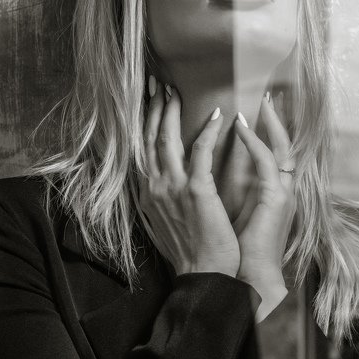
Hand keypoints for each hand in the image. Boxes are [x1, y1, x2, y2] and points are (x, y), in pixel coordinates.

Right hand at [139, 80, 239, 276]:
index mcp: (146, 193)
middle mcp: (153, 186)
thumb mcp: (163, 222)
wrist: (203, 275)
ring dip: (171, 111)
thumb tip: (158, 184)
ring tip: (175, 91)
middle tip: (157, 83)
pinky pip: (201, 150)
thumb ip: (158, 199)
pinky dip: (208, 130)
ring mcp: (172, 187)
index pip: (141, 148)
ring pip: (167, 138)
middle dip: (152, 107)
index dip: (144, 122)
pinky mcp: (196, 190)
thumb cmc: (188, 252)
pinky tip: (217, 115)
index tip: (149, 101)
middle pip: (149, 137)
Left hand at [232, 93, 296, 318]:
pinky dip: (255, 142)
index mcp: (269, 191)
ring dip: (272, 121)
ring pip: (283, 146)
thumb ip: (223, 189)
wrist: (244, 278)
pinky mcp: (276, 199)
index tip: (253, 109)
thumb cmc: (233, 249)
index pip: (271, 151)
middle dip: (277, 118)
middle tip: (270, 94)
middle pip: (284, 143)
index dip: (266, 129)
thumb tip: (200, 170)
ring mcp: (281, 193)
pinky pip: (268, 161)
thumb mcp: (226, 210)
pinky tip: (241, 127)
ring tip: (263, 101)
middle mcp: (280, 189)